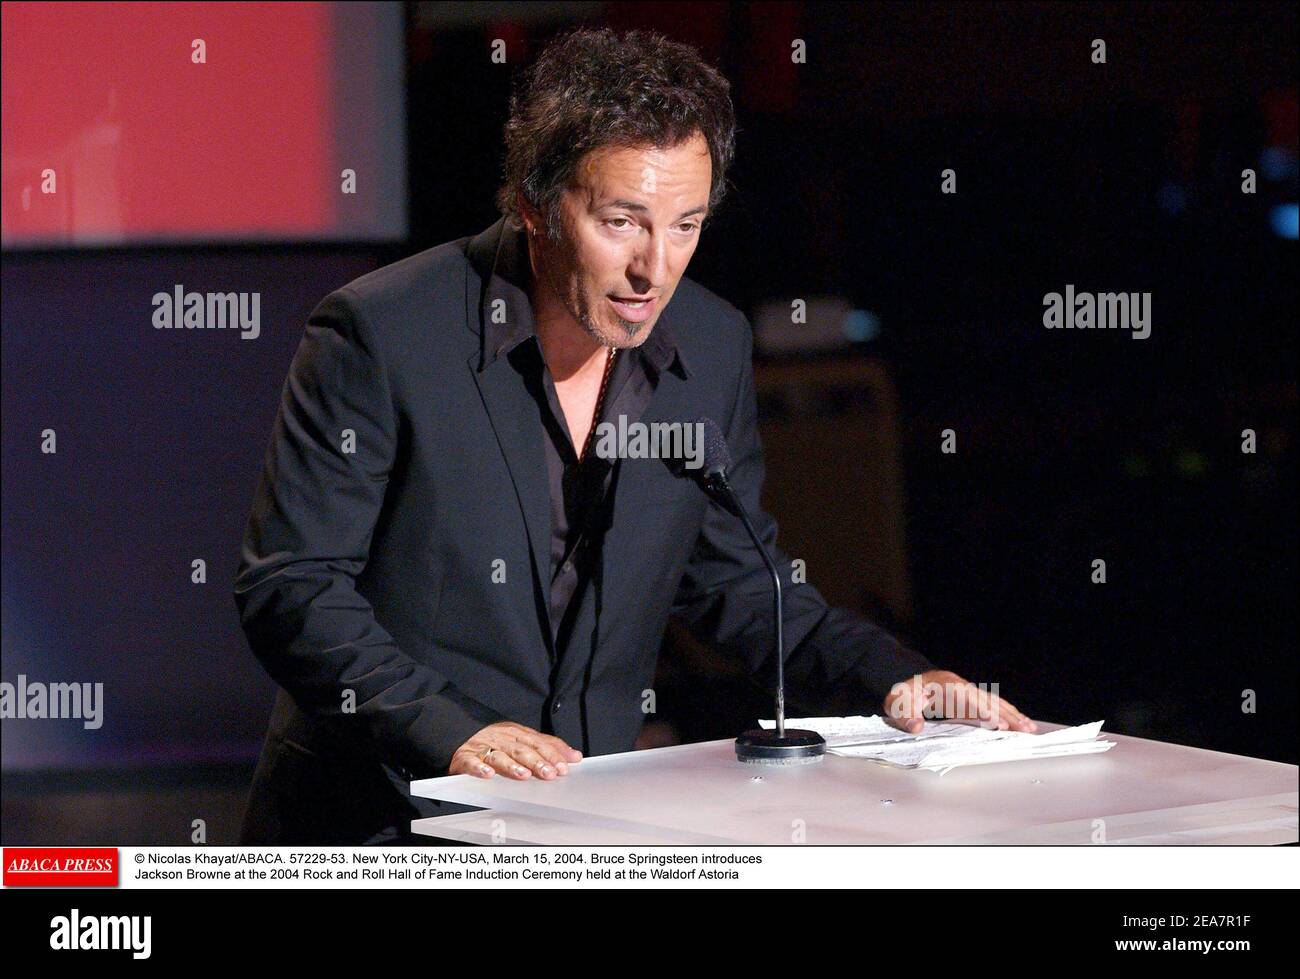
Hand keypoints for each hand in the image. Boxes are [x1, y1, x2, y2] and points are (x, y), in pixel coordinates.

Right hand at [449, 722, 582, 779]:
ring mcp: (483, 747)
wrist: (458, 734)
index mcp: (516, 733)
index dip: (552, 753)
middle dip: (537, 761)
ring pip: (499, 756)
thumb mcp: (521, 740)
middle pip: (521, 750)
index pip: (538, 742)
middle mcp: (501, 738)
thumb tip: (575, 756)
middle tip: (550, 774)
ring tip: (524, 775)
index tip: (565, 766)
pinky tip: (488, 774)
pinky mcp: (465, 757)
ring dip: (512, 765)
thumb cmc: (494, 742)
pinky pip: (472, 762)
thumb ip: (548, 748)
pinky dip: (479, 768)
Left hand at [882, 670, 1036, 733]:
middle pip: (986, 699)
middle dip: (1005, 714)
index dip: (981, 709)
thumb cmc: (903, 695)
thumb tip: (916, 726)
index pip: (966, 697)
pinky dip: (1008, 715)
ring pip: (994, 702)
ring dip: (1012, 715)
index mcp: (943, 685)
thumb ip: (904, 714)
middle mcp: (960, 686)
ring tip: (1029, 728)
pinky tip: (1021, 723)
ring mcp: (968, 692)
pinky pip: (993, 707)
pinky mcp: (972, 701)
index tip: (995, 722)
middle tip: (1023, 729)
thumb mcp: (897, 703)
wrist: (908, 685)